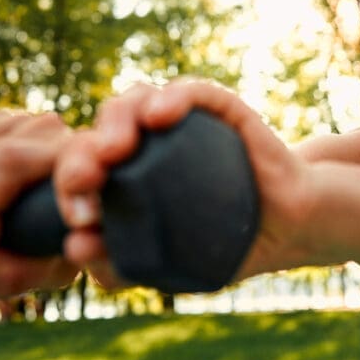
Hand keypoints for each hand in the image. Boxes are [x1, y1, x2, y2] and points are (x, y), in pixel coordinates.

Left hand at [54, 80, 315, 285]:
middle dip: (82, 152)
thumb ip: (122, 265)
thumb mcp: (169, 268)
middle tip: (85, 182)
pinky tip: (160, 115)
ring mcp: (187, 122)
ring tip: (115, 149)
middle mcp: (152, 140)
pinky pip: (196, 92)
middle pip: (101, 129)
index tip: (78, 219)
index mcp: (130, 171)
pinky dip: (174, 96)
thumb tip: (75, 249)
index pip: (84, 163)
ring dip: (117, 118)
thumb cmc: (227, 245)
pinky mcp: (225, 110)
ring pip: (137, 98)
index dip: (68, 183)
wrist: (290, 230)